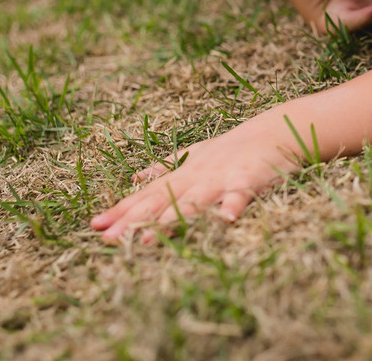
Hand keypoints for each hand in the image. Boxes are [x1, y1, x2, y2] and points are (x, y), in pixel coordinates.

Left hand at [91, 122, 300, 243]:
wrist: (275, 130)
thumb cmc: (233, 148)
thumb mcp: (194, 156)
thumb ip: (164, 169)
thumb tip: (133, 179)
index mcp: (183, 174)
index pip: (146, 195)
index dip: (122, 210)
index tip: (96, 225)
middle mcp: (196, 177)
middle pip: (161, 201)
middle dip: (134, 221)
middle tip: (108, 240)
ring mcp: (221, 178)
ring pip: (193, 202)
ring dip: (171, 220)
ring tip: (148, 241)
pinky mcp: (249, 179)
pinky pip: (240, 194)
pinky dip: (232, 205)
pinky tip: (225, 219)